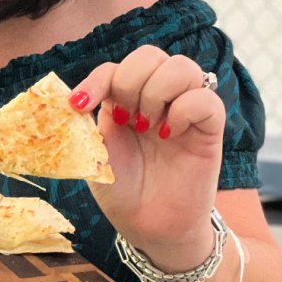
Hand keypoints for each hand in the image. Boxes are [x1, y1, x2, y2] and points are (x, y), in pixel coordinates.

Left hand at [70, 47, 225, 271]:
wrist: (149, 226)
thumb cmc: (122, 190)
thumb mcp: (95, 154)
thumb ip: (87, 124)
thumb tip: (72, 99)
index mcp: (125, 102)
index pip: (115, 68)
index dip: (96, 80)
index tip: (79, 105)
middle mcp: (156, 99)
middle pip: (150, 55)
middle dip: (130, 82)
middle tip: (125, 120)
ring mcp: (184, 110)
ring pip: (182, 66)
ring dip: (157, 92)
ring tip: (147, 126)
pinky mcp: (209, 128)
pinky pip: (206, 98)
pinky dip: (183, 110)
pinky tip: (169, 135)